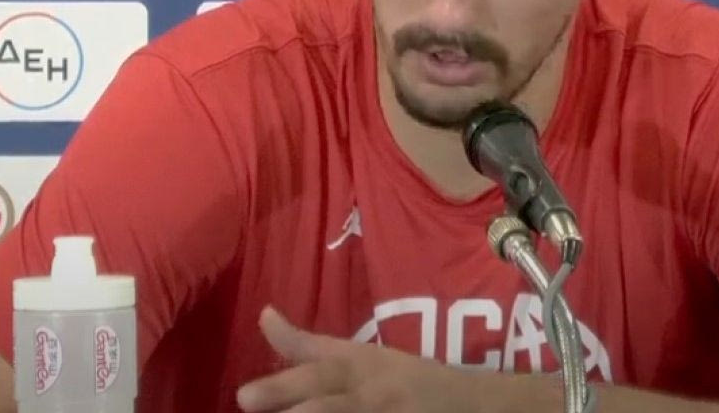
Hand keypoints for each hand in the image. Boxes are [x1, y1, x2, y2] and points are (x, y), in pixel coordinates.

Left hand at [237, 306, 496, 412]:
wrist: (475, 406)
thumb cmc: (403, 379)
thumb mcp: (360, 357)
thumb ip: (307, 344)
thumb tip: (262, 315)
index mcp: (361, 371)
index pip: (320, 376)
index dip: (284, 386)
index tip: (243, 398)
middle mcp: (374, 398)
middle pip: (333, 408)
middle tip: (252, 403)